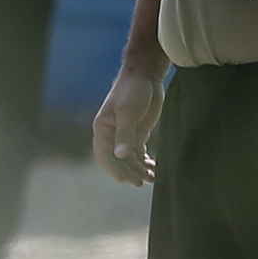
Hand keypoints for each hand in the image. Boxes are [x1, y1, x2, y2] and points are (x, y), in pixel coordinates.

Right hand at [93, 66, 162, 185]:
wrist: (146, 75)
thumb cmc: (133, 90)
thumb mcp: (128, 111)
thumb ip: (125, 133)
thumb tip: (120, 155)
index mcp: (103, 128)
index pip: (104, 155)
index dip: (112, 169)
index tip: (124, 180)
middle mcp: (112, 135)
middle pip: (117, 161)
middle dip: (128, 173)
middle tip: (139, 183)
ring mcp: (125, 136)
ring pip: (129, 160)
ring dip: (138, 170)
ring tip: (151, 179)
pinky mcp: (138, 134)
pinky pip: (139, 154)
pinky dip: (145, 163)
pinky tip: (154, 170)